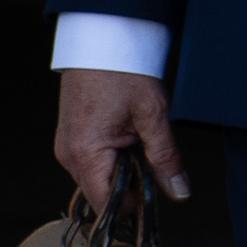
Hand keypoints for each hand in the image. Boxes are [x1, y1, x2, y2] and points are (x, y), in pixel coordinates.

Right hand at [53, 69, 189, 212]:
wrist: (103, 41)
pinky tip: (127, 137)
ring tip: (140, 140)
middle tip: (153, 157)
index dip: (135, 204)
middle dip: (130, 185)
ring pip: (97, 178)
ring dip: (122, 170)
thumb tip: (179, 191)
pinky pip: (91, 162)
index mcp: (86, 153)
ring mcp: (67, 146)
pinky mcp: (70, 137)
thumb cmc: (124, 72)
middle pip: (101, 193)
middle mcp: (69, 155)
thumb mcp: (153, 115)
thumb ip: (166, 157)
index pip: (107, 204)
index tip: (157, 193)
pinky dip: (112, 158)